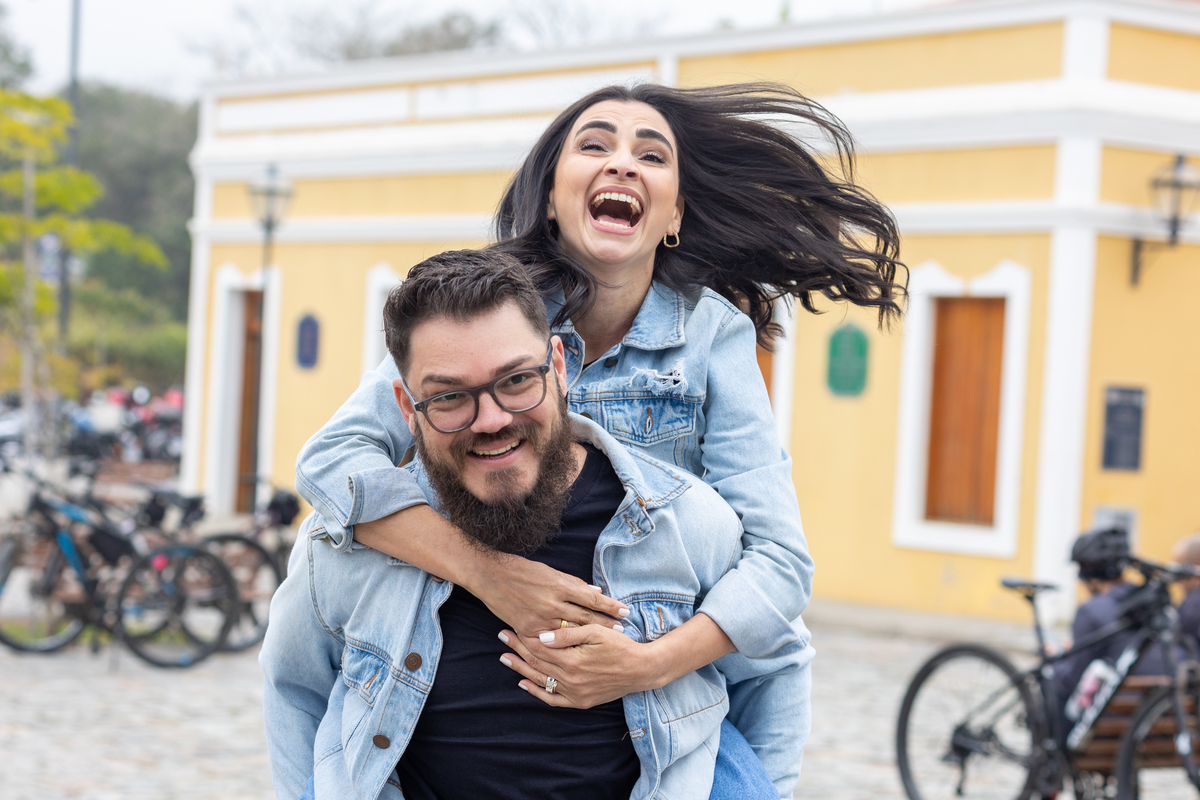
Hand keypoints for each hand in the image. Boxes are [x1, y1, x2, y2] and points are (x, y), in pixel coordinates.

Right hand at [466, 556, 628, 636]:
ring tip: (607, 641)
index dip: (610, 606)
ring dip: (590, 637)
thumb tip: (596, 594)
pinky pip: (550, 643)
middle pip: (586, 618)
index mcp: (560, 586)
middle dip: (606, 624)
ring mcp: (540, 619)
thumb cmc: (522, 570)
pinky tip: (578, 651)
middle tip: (622, 630)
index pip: (592, 599)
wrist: (491, 576)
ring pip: (571, 633)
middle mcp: (552, 604)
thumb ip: (574, 585)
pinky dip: (565, 646)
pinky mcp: (528, 630)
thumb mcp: (551, 572)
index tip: (625, 611)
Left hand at [497, 624, 653, 708]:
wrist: (641, 670)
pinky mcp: (580, 702)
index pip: (539, 649)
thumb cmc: (620, 645)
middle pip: (536, 663)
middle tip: (502, 637)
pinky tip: (524, 683)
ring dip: (521, 669)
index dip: (523, 638)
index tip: (510, 628)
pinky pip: (553, 700)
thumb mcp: (596, 632)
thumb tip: (542, 636)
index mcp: (572, 661)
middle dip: (517, 650)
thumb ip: (568, 634)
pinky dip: (537, 692)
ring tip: (505, 659)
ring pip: (541, 681)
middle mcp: (570, 680)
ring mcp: (574, 694)